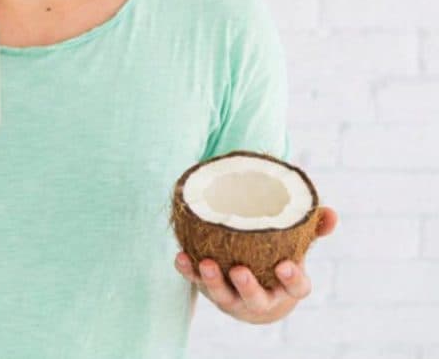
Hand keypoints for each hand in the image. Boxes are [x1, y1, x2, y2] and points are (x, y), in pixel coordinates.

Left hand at [174, 206, 338, 324]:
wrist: (251, 291)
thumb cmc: (277, 260)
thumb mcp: (296, 247)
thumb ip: (311, 230)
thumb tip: (331, 213)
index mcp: (285, 288)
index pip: (295, 289)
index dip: (291, 280)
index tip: (285, 266)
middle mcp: (260, 298)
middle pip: (256, 299)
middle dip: (247, 287)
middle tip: (239, 270)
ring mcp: (233, 297)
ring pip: (223, 295)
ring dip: (212, 281)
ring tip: (205, 263)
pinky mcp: (209, 290)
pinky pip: (197, 283)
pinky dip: (188, 271)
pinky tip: (180, 257)